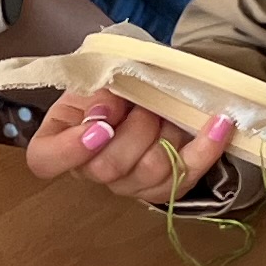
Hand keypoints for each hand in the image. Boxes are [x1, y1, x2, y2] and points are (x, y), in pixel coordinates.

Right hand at [24, 88, 234, 205]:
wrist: (149, 88)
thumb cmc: (114, 82)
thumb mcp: (97, 77)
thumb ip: (96, 91)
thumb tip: (104, 111)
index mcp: (59, 139)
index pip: (45, 160)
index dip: (69, 151)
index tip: (100, 127)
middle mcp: (89, 170)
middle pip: (107, 168)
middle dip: (134, 129)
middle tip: (144, 103)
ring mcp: (127, 185)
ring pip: (149, 172)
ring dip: (165, 133)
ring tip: (168, 109)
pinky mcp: (163, 188)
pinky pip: (186, 176)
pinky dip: (206, 147)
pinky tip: (220, 124)